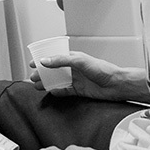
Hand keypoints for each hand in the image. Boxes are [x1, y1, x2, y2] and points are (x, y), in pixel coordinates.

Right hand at [29, 51, 149, 102]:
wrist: (117, 84)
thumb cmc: (103, 69)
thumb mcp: (79, 61)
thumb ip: (61, 61)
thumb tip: (44, 61)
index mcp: (74, 58)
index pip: (55, 57)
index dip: (43, 59)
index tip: (33, 63)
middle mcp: (74, 68)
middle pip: (54, 70)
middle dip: (42, 73)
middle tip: (32, 77)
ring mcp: (77, 80)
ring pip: (58, 81)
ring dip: (47, 83)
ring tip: (37, 86)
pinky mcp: (80, 91)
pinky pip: (65, 91)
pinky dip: (57, 92)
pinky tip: (51, 92)